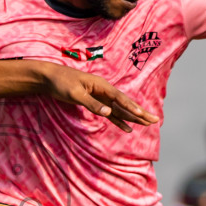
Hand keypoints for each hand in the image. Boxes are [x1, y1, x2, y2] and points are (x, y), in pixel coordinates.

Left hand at [39, 65, 158, 132]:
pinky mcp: (95, 103)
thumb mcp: (75, 94)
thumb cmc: (61, 83)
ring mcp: (100, 97)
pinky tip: (128, 128)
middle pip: (125, 103)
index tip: (142, 115)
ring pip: (120, 109)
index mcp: (101, 86)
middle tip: (155, 120)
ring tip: (148, 124)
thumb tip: (108, 113)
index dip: (132, 107)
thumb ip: (92, 104)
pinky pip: (111, 114)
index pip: (120, 98)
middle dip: (140, 113)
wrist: (50, 78)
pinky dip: (120, 121)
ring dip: (134, 117)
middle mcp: (104, 91)